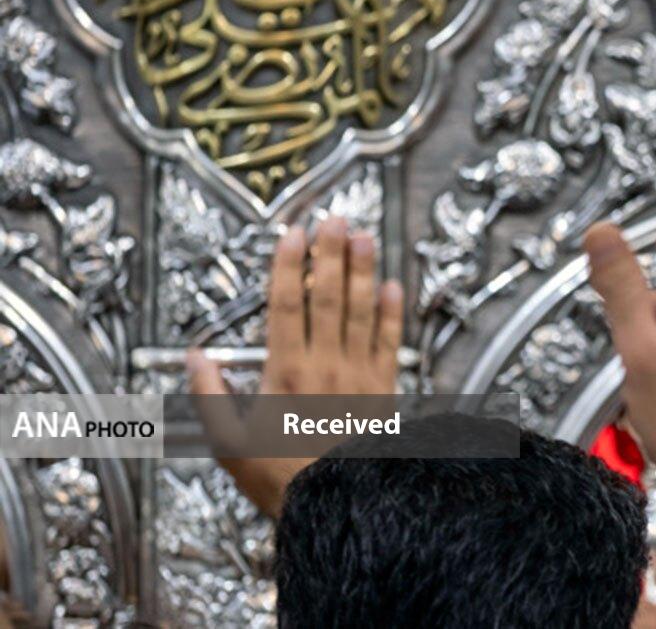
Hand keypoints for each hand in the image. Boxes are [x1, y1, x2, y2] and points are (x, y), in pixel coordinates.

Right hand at [188, 217, 402, 516]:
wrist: (341, 502)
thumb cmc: (283, 476)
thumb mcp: (229, 443)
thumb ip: (209, 396)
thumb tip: (196, 358)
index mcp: (286, 371)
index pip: (287, 304)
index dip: (290, 265)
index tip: (293, 234)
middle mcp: (326, 363)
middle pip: (328, 295)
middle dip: (331, 253)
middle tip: (336, 218)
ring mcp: (359, 372)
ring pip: (362, 309)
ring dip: (364, 270)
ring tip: (365, 237)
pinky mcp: (385, 386)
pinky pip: (390, 339)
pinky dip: (392, 311)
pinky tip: (393, 286)